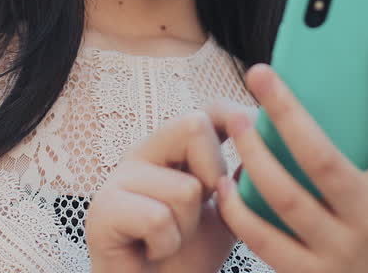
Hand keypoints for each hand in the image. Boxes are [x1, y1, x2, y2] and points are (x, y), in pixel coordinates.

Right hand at [86, 101, 251, 272]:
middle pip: (193, 123)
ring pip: (185, 187)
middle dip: (213, 173)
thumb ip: (241, 180)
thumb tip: (264, 144)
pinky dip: (166, 244)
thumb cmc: (187, 255)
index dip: (235, 116)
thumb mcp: (226, 213)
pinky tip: (153, 250)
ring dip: (188, 227)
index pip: (206, 111)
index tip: (257, 132)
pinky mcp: (103, 209)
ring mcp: (119, 178)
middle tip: (200, 207)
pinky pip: (157, 218)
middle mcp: (144, 153)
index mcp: (172, 148)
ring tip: (170, 239)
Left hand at [212, 27, 367, 272]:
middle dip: (287, 111)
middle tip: (259, 72)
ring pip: (284, 196)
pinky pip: (262, 237)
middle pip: (324, 158)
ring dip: (253, 154)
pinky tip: (224, 181)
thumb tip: (352, 72)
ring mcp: (340, 250)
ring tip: (236, 121)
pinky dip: (239, 207)